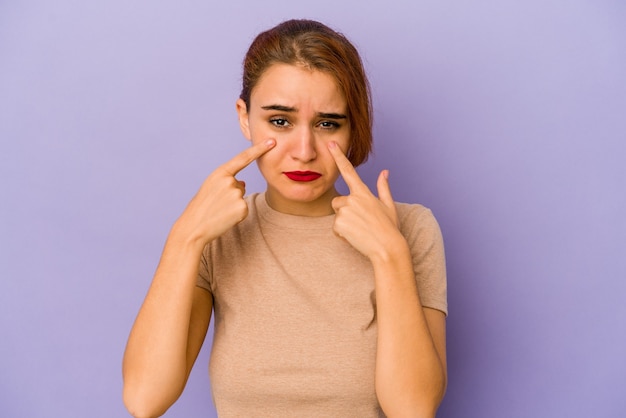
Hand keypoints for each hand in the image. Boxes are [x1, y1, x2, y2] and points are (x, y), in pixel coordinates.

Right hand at [173, 139, 275, 244]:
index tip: (272, 141)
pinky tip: (225, 216)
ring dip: (233, 204)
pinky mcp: (242, 208)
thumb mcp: (211, 187)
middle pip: (239, 184)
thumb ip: (227, 181)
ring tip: (218, 210)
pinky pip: (243, 208)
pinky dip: (237, 214)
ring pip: (241, 196)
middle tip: (216, 204)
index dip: (259, 149)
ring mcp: (236, 194)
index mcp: (220, 173)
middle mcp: (229, 181)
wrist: (194, 226)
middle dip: (231, 194)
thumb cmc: (201, 207)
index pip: (243, 158)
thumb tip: (243, 183)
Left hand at [328, 141, 403, 259]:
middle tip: (361, 223)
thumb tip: (384, 172)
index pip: (348, 170)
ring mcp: (345, 211)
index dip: (339, 156)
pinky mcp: (339, 224)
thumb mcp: (388, 205)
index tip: (331, 144)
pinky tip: (356, 237)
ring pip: (337, 215)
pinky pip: (336, 228)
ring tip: (360, 230)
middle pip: (338, 201)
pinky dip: (343, 234)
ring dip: (345, 223)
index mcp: (364, 192)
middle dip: (345, 211)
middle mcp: (353, 199)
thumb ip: (383, 187)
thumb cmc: (389, 228)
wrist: (387, 248)